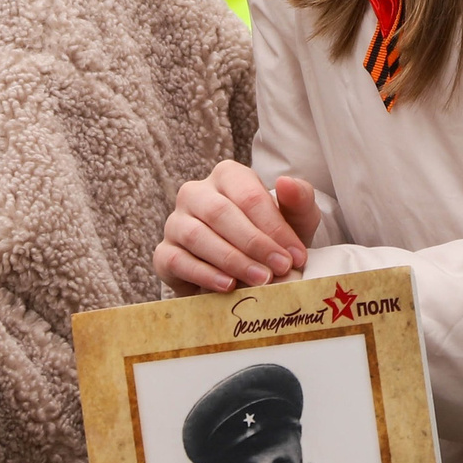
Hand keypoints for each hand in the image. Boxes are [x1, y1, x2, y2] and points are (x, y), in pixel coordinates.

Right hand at [153, 160, 319, 294]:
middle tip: (280, 269)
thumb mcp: (295, 219)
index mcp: (227, 176)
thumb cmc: (272, 237)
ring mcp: (175, 222)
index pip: (249, 196)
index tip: (296, 255)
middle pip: (220, 213)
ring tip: (260, 280)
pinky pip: (177, 261)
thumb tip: (286, 182)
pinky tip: (228, 286)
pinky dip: (204, 274)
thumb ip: (299, 199)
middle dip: (254, 243)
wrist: (245, 271)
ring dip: (232, 260)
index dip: (274, 227)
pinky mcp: (163, 253)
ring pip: (196, 235)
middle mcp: (196, 194)